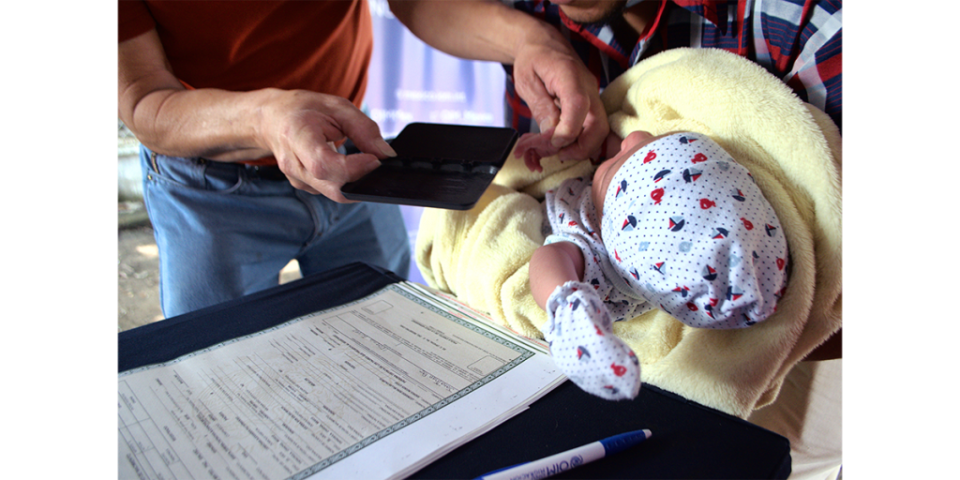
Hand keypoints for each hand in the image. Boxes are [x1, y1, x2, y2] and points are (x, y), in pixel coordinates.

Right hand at [258, 90, 396, 201]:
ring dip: (355, 181)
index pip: (324, 165)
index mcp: (297, 136)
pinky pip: (330, 190)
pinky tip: (349, 166)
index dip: (353, 168)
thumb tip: (386, 154)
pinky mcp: (304, 186)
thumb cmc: (304, 110)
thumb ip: (364, 129)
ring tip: (362, 160)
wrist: (273, 119)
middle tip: (376, 162)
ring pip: (334, 193)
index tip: (374, 160)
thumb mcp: (337, 107)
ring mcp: (296, 178)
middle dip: (360, 180)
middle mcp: (293, 163)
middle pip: (332, 187)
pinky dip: (346, 182)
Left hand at [511, 33, 608, 162]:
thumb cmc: (533, 58)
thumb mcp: (527, 81)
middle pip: (599, 127)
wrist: (543, 43)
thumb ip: (541, 107)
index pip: (579, 107)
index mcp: (570, 76)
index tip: (550, 142)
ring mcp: (592, 97)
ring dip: (576, 148)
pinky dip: (574, 142)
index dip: (566, 132)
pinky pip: (589, 128)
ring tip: (550, 152)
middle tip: (556, 155)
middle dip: (580, 149)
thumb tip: (551, 134)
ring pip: (597, 132)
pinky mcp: (589, 105)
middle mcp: (588, 88)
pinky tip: (555, 146)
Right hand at [515, 127, 556, 171]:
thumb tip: (546, 133)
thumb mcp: (552, 137)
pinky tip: (540, 169)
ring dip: (531, 164)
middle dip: (526, 159)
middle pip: (525, 150)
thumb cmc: (558, 137)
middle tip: (528, 167)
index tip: (516, 155)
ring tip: (537, 169)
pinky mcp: (539, 153)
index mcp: (536, 137)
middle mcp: (534, 142)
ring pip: (529, 157)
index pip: (525, 141)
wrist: (563, 142)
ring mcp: (536, 148)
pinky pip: (534, 160)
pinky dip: (536, 165)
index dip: (520, 147)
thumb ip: (549, 135)